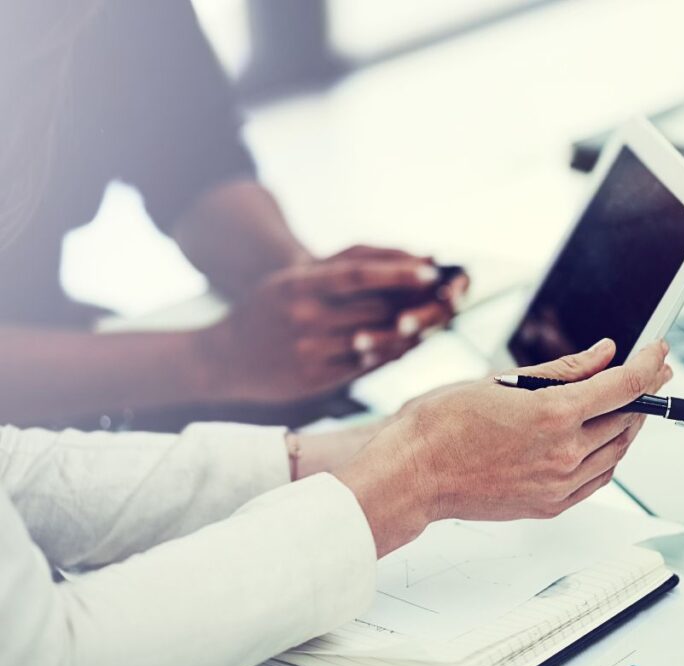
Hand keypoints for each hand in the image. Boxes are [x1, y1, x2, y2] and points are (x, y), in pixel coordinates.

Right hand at [192, 246, 465, 403]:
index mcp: (298, 285)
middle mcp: (305, 317)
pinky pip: (366, 366)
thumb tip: (404, 259)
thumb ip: (340, 269)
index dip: (397, 270)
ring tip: (437, 320)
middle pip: (375, 308)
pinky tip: (410, 344)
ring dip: (411, 331)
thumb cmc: (268, 311)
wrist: (223, 359)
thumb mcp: (292, 280)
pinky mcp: (317, 379)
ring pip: (376, 339)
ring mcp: (311, 350)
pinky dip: (392, 353)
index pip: (356, 272)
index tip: (432, 268)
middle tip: (450, 296)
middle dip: (416, 302)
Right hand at [336, 338, 671, 555]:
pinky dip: (607, 455)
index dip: (649, 364)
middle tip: (647, 373)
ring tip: (621, 404)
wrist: (413, 474)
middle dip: (643, 392)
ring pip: (617, 452)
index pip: (625, 386)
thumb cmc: (442, 424)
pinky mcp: (550, 505)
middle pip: (628, 419)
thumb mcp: (504, 381)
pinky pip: (598, 479)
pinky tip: (600, 439)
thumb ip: (564, 369)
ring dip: (627, 424)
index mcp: (553, 414)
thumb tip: (604, 354)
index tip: (658, 351)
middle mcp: (563, 453)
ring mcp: (558, 484)